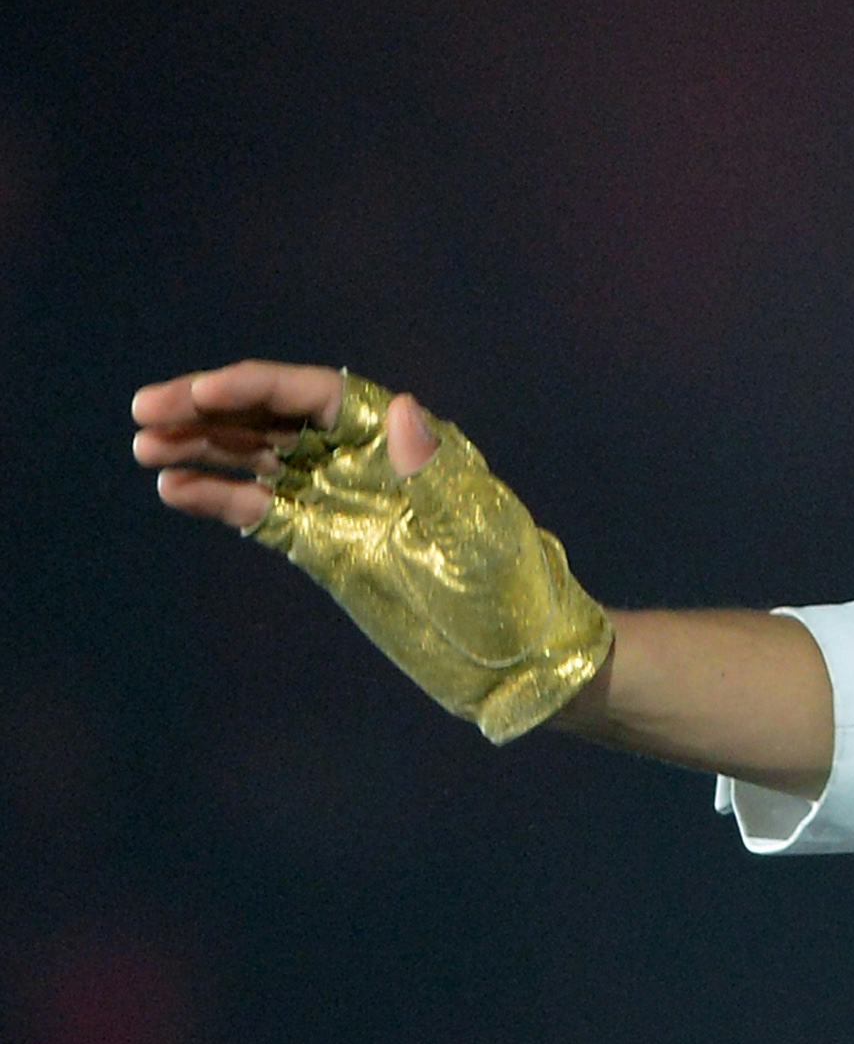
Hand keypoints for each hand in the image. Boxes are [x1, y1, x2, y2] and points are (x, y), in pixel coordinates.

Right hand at [130, 362, 613, 742]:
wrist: (520, 656)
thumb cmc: (510, 588)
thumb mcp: (475, 534)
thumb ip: (432, 475)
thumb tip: (401, 408)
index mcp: (406, 441)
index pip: (319, 396)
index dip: (258, 387)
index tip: (201, 392)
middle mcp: (368, 461)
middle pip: (276, 418)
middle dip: (211, 408)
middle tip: (143, 410)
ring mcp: (342, 502)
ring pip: (259, 459)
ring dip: (202, 447)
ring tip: (144, 445)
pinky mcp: (324, 547)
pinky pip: (261, 512)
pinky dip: (219, 498)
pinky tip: (174, 488)